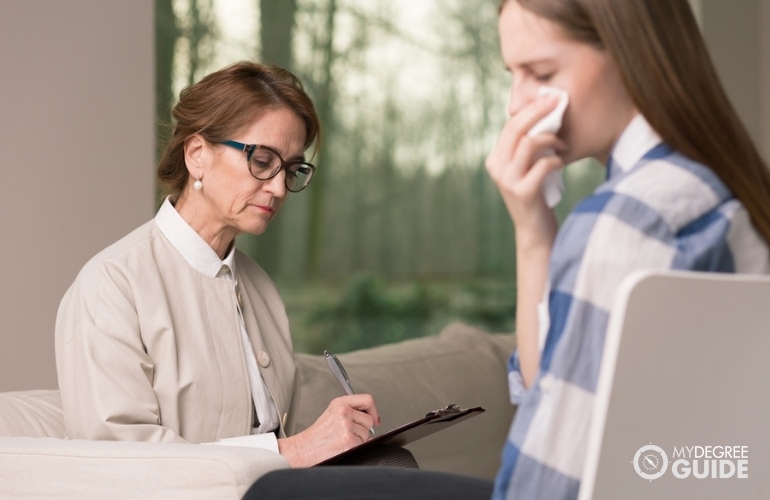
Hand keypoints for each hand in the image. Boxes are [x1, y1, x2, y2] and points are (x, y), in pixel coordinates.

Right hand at [277, 394, 379, 466]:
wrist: (304, 447)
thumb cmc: (318, 434)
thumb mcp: (332, 413)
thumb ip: (351, 410)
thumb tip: (373, 418)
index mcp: (340, 403)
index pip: (367, 400)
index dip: (373, 410)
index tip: (374, 418)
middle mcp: (344, 412)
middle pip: (369, 420)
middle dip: (363, 428)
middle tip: (349, 432)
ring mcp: (346, 426)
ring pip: (366, 434)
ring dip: (358, 439)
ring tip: (342, 439)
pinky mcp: (349, 441)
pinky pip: (362, 444)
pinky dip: (355, 447)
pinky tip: (342, 446)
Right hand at [486, 96, 565, 244]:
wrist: (535, 231)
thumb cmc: (536, 196)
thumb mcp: (525, 169)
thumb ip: (526, 148)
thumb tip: (544, 116)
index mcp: (495, 160)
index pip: (510, 126)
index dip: (530, 109)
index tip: (549, 99)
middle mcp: (496, 169)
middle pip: (515, 129)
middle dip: (538, 112)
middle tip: (557, 104)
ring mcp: (508, 181)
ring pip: (528, 143)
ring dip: (550, 139)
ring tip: (562, 145)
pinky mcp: (523, 192)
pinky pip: (543, 165)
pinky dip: (556, 160)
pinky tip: (561, 164)